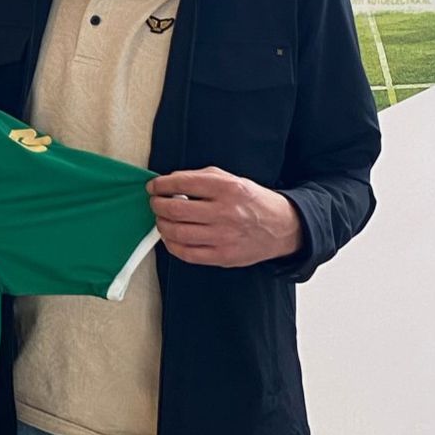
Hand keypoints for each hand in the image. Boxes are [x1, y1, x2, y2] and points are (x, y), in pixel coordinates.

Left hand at [147, 167, 303, 267]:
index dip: (161, 185)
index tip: (153, 187)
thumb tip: (170, 181)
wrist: (281, 227)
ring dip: (162, 225)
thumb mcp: (231, 179)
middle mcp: (225, 212)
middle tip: (155, 203)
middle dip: (158, 205)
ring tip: (162, 220)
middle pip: (176, 210)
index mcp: (227, 188)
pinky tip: (170, 238)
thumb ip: (201, 177)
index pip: (183, 184)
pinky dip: (172, 245)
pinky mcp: (222, 256)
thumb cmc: (252, 201)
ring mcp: (223, 237)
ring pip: (178, 233)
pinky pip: (187, 254)